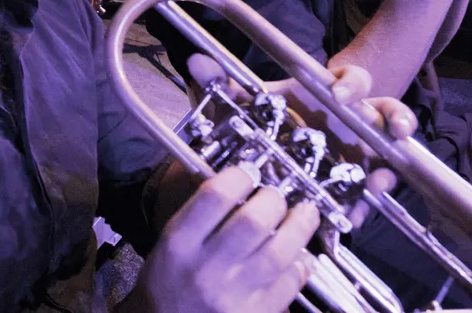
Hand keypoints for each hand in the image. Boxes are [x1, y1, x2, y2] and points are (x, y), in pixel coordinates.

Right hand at [122, 167, 316, 312]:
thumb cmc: (166, 284)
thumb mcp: (169, 242)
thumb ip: (200, 213)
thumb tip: (241, 184)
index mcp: (179, 243)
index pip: (215, 196)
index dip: (239, 176)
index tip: (248, 173)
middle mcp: (205, 269)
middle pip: (253, 222)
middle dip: (274, 200)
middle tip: (278, 195)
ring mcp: (232, 298)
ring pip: (278, 254)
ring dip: (298, 228)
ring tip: (305, 214)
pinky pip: (287, 287)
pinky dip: (299, 266)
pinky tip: (300, 256)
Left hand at [186, 55, 413, 215]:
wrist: (255, 158)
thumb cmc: (258, 119)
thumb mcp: (238, 103)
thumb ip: (219, 84)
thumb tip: (196, 62)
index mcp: (325, 95)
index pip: (351, 79)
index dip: (352, 82)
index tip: (339, 94)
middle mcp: (346, 122)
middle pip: (384, 113)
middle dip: (396, 118)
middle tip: (392, 130)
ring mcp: (353, 154)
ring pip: (386, 155)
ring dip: (389, 167)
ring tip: (381, 179)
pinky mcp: (349, 187)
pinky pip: (364, 196)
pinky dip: (363, 204)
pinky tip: (356, 213)